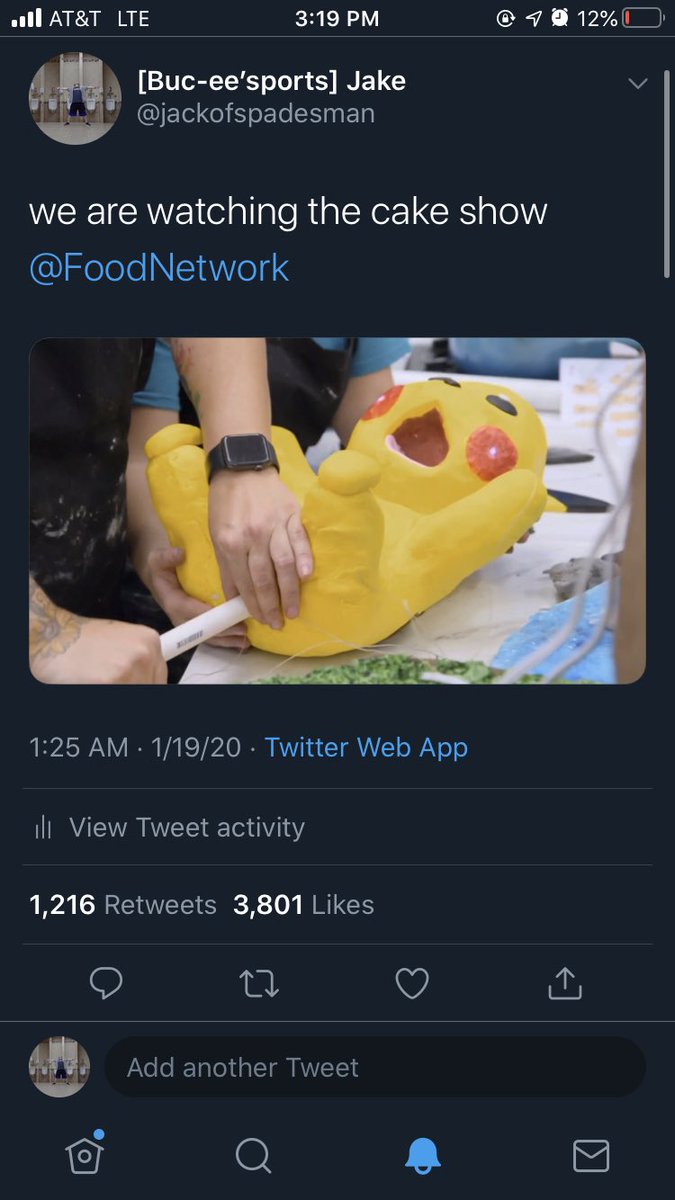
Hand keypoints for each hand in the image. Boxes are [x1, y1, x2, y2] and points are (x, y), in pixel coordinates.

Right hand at [31, 615, 166, 683]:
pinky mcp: (112, 682)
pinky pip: (115, 698)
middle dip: (129, 690)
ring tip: (97, 681)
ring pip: (134, 695)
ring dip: (115, 693)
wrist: (52, 633)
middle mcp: (145, 654)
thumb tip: (148, 684)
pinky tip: (90, 683)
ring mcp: (129, 668)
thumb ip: (140, 664)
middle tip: (108, 683)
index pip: (158, 681)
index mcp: (151, 642)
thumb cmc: (80, 641)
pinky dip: (101, 694)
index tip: (133, 687)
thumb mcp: (121, 643)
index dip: (144, 687)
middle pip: (147, 690)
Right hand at [144, 546, 248, 649]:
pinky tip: (242, 641)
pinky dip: (227, 640)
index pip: (191, 611)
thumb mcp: (158, 559)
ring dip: (228, 640)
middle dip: (223, 631)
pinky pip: (212, 637)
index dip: (208, 615)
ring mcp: (189, 625)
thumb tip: (179, 554)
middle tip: (244, 630)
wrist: (160, 579)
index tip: (225, 615)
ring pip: (209, 637)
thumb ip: (166, 557)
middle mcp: (180, 618)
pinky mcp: (196, 627)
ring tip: (246, 640)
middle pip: (203, 629)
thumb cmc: (162, 569)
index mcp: (173, 602)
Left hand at [209, 470, 313, 627]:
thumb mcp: (217, 534)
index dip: (253, 605)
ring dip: (289, 590)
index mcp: (230, 542)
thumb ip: (227, 567)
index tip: (261, 620)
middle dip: (271, 605)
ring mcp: (274, 524)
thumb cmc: (227, 503)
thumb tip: (234, 598)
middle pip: (264, 578)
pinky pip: (300, 539)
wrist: (242, 467)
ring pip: (283, 563)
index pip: (244, 582)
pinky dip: (304, 558)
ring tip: (293, 611)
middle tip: (278, 623)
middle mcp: (252, 536)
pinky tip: (307, 576)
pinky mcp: (292, 514)